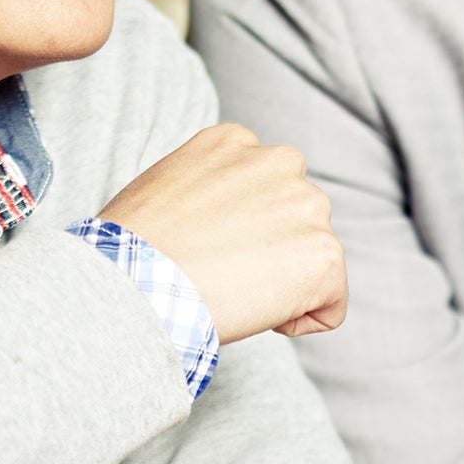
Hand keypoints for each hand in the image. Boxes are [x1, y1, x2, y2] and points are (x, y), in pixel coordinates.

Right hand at [97, 123, 345, 343]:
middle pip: (296, 219)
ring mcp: (308, 207)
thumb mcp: (165, 189)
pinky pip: (331, 306)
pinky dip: (300, 322)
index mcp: (236, 142)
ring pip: (313, 260)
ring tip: (234, 292)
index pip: (264, 188)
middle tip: (221, 275)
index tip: (209, 249)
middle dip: (270, 252)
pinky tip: (258, 317)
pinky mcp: (325, 256)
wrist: (138, 283)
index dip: (240, 229)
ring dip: (285, 284)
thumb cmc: (133, 251)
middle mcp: (280, 162)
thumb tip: (221, 221)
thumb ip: (208, 190)